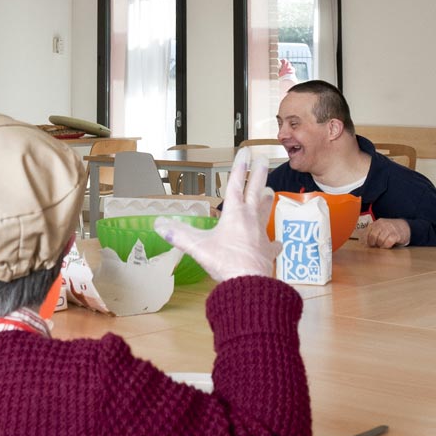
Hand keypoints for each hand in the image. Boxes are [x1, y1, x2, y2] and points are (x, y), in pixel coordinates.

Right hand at [154, 148, 280, 281]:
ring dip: (267, 200)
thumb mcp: (197, 246)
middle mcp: (250, 219)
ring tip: (270, 190)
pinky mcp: (268, 251)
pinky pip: (273, 243)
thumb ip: (178, 234)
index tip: (246, 151)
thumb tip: (159, 224)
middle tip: (265, 159)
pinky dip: (274, 242)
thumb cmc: (224, 262)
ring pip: (266, 211)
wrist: (249, 284)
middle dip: (259, 173)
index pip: (236, 184)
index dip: (239, 166)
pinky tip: (277, 243)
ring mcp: (261, 234)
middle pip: (256, 190)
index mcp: (234, 213)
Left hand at [364, 218, 410, 248]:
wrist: (406, 227)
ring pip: (380, 239)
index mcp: (376, 223)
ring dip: (380, 245)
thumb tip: (362, 242)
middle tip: (376, 245)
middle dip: (373, 243)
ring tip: (382, 245)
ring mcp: (390, 229)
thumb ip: (371, 233)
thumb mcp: (380, 229)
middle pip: (373, 236)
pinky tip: (387, 245)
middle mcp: (382, 224)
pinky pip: (388, 241)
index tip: (366, 245)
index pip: (366, 232)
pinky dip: (386, 245)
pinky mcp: (396, 234)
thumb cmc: (390, 230)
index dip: (365, 240)